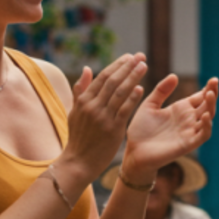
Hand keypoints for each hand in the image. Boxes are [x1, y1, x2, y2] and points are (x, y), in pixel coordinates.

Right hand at [60, 54, 148, 179]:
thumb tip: (87, 68)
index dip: (117, 65)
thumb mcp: (74, 111)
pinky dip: (132, 98)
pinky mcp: (112, 129)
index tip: (129, 57)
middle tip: (140, 56)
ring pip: (120, 92)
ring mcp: (103, 117)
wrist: (78, 162)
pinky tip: (141, 88)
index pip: (103, 77)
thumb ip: (81, 90)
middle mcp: (93, 106)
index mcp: (84, 100)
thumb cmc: (78, 137)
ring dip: (133, 77)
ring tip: (143, 66)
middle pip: (113, 81)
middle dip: (128, 66)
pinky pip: (124, 110)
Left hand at [121, 76, 217, 182]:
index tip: (212, 79)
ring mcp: (189, 131)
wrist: (134, 151)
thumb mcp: (149, 105)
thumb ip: (161, 91)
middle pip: (207, 105)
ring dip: (211, 107)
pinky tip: (205, 115)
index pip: (200, 97)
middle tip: (214, 82)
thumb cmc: (141, 130)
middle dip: (212, 94)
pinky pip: (203, 135)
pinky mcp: (187, 144)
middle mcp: (188, 120)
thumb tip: (174, 75)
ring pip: (208, 118)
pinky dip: (207, 126)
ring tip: (210, 95)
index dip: (208, 89)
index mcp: (181, 109)